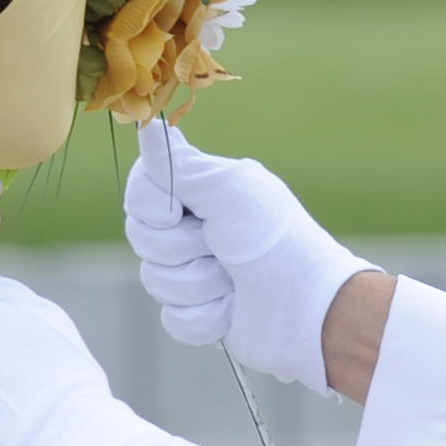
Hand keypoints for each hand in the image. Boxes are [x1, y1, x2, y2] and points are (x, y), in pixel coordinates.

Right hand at [123, 123, 369, 396]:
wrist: (306, 305)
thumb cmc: (273, 238)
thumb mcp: (228, 189)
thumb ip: (180, 163)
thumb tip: (148, 126)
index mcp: (200, 192)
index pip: (139, 192)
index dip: (153, 207)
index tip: (180, 211)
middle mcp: (194, 227)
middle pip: (141, 237)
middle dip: (181, 248)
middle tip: (221, 247)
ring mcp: (195, 271)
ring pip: (155, 280)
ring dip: (199, 284)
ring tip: (234, 281)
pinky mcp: (200, 313)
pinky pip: (173, 319)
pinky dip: (205, 317)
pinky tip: (232, 311)